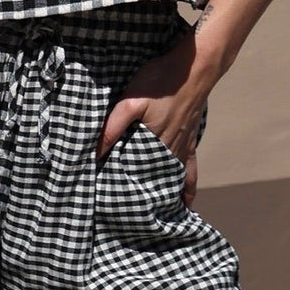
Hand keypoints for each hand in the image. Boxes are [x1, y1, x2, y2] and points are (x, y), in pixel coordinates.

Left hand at [95, 30, 213, 207]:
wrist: (194, 66)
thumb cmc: (160, 81)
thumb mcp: (129, 101)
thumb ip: (112, 127)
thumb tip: (95, 154)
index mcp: (154, 143)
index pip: (137, 176)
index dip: (127, 194)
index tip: (116, 211)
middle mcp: (170, 150)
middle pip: (155, 182)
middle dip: (144, 202)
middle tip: (134, 223)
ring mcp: (183, 145)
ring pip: (174, 179)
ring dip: (165, 198)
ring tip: (157, 219)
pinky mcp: (190, 138)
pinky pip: (191, 169)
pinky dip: (189, 186)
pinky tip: (187, 201)